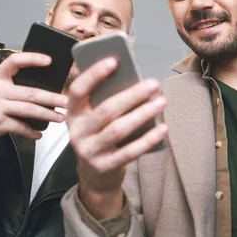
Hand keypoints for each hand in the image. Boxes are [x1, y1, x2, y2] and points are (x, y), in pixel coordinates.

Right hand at [0, 52, 68, 158]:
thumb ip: (13, 85)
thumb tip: (45, 86)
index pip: (14, 61)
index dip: (32, 59)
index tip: (49, 60)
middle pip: (30, 92)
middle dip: (52, 98)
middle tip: (67, 101)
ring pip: (29, 110)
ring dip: (48, 115)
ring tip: (61, 117)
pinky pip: (20, 127)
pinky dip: (32, 131)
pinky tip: (39, 133)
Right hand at [66, 57, 167, 218]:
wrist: (95, 176)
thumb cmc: (100, 135)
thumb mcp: (94, 118)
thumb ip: (107, 100)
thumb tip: (137, 80)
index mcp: (73, 113)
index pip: (78, 90)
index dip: (94, 75)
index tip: (114, 60)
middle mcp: (77, 132)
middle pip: (106, 110)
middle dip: (132, 95)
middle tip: (153, 83)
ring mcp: (89, 151)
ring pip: (118, 129)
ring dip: (143, 114)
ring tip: (162, 102)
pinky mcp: (104, 166)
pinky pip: (129, 152)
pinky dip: (148, 139)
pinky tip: (163, 128)